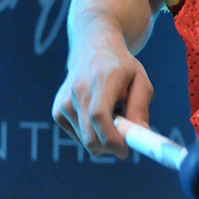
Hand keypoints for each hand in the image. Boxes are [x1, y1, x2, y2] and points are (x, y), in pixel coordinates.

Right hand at [52, 29, 153, 157]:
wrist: (92, 48)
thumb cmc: (121, 67)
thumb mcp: (140, 80)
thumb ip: (140, 106)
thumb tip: (139, 134)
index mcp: (101, 80)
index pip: (99, 116)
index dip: (111, 139)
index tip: (124, 151)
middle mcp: (78, 91)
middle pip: (90, 135)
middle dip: (110, 147)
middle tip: (126, 142)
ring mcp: (64, 102)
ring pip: (85, 140)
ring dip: (103, 137)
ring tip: (112, 112)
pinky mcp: (57, 111)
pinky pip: (78, 136)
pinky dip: (91, 133)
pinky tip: (97, 112)